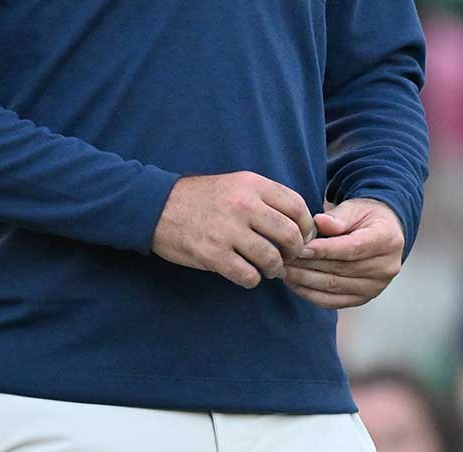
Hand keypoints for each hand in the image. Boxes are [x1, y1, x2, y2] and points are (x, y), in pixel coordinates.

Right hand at [151, 172, 314, 287]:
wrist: (155, 206)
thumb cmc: (199, 198)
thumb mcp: (234, 184)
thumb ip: (265, 198)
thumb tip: (299, 223)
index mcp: (251, 184)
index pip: (297, 206)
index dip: (307, 226)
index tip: (302, 237)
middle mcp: (243, 205)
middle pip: (290, 235)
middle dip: (295, 251)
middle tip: (288, 257)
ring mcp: (228, 230)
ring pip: (272, 259)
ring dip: (274, 269)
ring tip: (268, 269)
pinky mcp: (213, 254)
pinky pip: (248, 276)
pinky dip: (252, 280)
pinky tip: (246, 274)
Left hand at [283, 198, 402, 307]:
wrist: (383, 232)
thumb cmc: (365, 217)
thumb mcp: (355, 208)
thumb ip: (337, 217)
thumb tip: (319, 222)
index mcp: (387, 240)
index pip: (352, 248)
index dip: (325, 249)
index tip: (301, 247)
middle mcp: (386, 267)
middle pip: (341, 269)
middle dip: (309, 265)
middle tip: (284, 258)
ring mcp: (376, 286)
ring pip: (335, 287)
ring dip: (305, 280)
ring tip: (284, 270)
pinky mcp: (364, 298)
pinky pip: (334, 301)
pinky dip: (311, 294)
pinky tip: (294, 284)